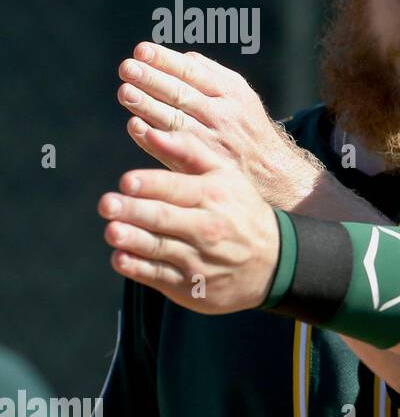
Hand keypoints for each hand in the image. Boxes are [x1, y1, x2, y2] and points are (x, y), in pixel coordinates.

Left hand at [100, 153, 280, 315]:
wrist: (274, 262)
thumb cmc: (240, 211)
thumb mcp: (226, 177)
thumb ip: (187, 151)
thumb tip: (149, 131)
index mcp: (213, 196)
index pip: (176, 188)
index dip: (150, 184)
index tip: (127, 181)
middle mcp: (207, 228)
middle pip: (163, 218)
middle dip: (133, 210)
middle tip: (108, 204)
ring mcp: (198, 259)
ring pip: (158, 248)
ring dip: (131, 240)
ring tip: (112, 231)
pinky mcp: (190, 285)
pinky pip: (157, 276)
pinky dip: (136, 267)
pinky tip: (120, 257)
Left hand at [117, 43, 322, 207]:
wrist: (273, 171)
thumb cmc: (247, 127)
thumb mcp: (242, 96)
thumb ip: (213, 76)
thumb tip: (180, 57)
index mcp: (231, 92)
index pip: (193, 71)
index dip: (165, 60)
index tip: (141, 51)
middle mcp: (222, 114)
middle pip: (181, 93)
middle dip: (152, 79)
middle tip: (127, 67)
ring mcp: (212, 140)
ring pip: (175, 119)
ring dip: (148, 106)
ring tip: (125, 92)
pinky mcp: (203, 164)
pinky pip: (174, 149)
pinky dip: (153, 138)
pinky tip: (136, 126)